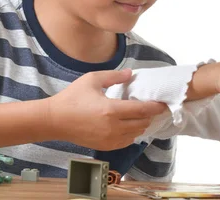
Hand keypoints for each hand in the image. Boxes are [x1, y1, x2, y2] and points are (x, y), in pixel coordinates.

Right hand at [46, 69, 166, 149]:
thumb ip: (114, 76)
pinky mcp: (104, 147)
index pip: (142, 110)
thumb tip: (131, 74)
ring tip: (142, 115)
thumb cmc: (72, 97)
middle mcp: (113, 127)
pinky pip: (126, 142)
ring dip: (141, 125)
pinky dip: (132, 134)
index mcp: (111, 110)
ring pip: (135, 134)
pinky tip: (130, 125)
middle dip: (150, 115)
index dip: (156, 107)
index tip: (164, 103)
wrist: (54, 120)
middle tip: (154, 107)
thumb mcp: (92, 80)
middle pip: (142, 123)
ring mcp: (109, 139)